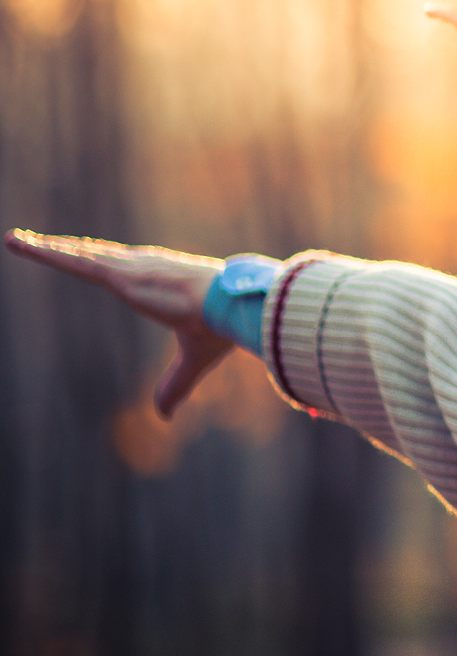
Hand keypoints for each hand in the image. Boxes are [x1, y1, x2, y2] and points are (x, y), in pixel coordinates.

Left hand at [5, 230, 232, 418]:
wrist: (234, 306)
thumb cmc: (221, 325)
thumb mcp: (193, 359)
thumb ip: (175, 384)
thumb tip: (163, 416)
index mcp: (157, 283)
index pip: (115, 270)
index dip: (94, 262)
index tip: (78, 254)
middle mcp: (140, 268)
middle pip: (90, 257)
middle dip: (60, 249)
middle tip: (28, 241)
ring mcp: (129, 269)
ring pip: (77, 256)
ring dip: (43, 248)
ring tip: (13, 239)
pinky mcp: (120, 275)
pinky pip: (74, 261)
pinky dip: (46, 253)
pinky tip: (22, 244)